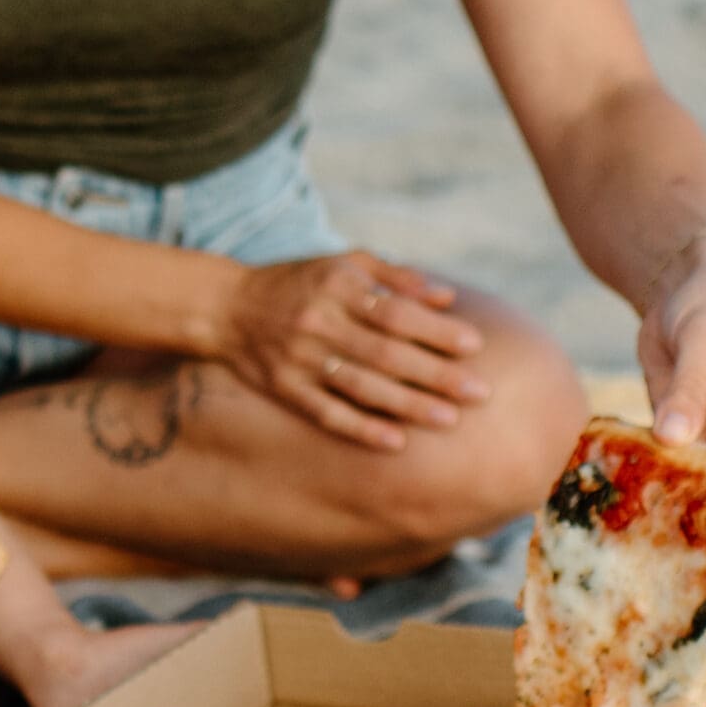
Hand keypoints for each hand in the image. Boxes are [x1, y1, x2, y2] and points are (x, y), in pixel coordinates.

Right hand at [217, 252, 488, 451]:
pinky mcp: (285, 388)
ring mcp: (300, 359)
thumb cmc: (298, 283)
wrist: (225, 307)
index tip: (475, 345)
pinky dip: (361, 429)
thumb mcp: (342, 263)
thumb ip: (395, 277)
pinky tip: (396, 442)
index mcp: (337, 286)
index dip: (435, 330)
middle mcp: (319, 322)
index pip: (395, 312)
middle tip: (480, 392)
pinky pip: (327, 413)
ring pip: (361, 387)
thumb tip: (447, 297)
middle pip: (385, 353)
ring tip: (449, 420)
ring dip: (407, 405)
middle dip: (436, 374)